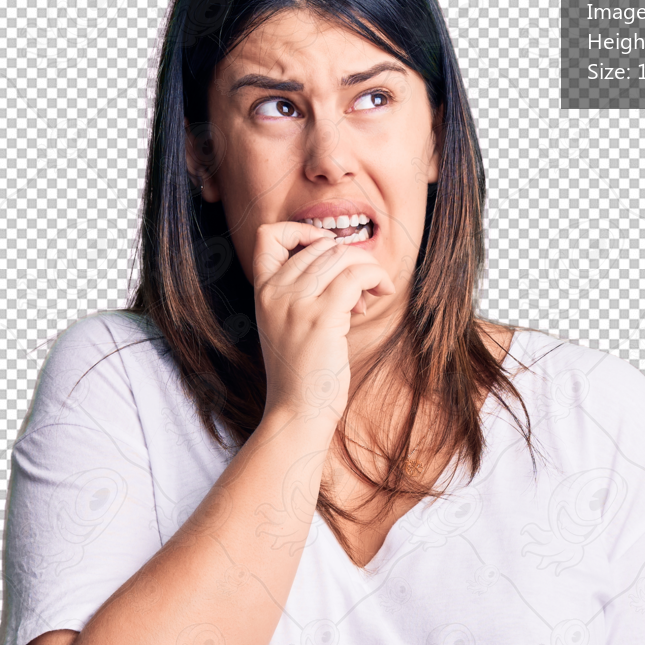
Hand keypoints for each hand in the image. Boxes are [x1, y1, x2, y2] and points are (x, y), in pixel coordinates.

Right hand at [251, 220, 395, 426]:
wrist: (297, 412)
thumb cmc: (301, 373)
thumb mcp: (288, 325)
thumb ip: (303, 292)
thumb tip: (344, 260)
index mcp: (263, 292)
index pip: (270, 236)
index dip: (302, 231)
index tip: (327, 252)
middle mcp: (275, 292)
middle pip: (321, 245)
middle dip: (349, 259)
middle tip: (361, 290)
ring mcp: (296, 304)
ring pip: (342, 255)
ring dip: (367, 268)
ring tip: (371, 295)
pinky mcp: (322, 318)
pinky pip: (357, 275)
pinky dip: (376, 277)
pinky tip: (381, 293)